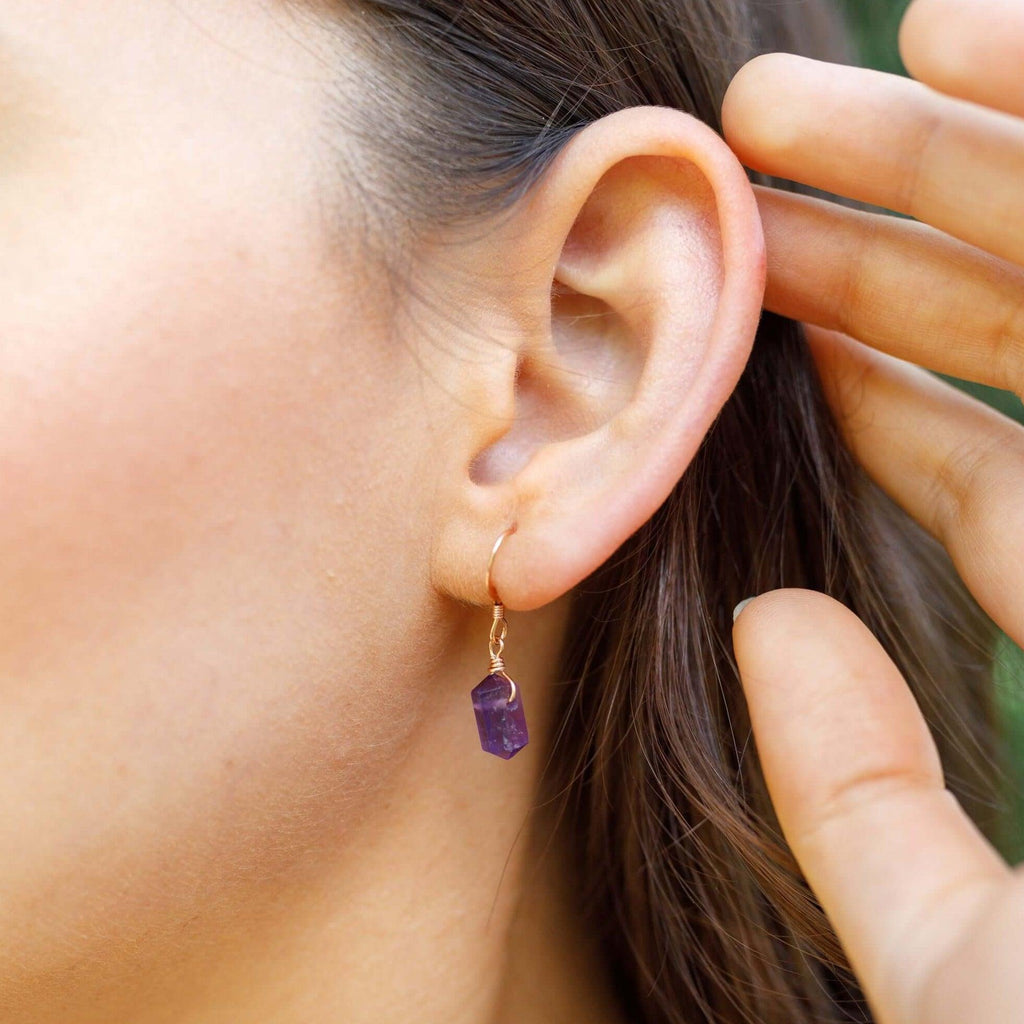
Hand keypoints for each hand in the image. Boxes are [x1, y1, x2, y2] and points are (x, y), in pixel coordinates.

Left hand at [722, 0, 1023, 1021]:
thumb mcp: (978, 968)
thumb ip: (862, 806)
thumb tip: (769, 629)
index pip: (973, 460)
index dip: (869, 358)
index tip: (764, 289)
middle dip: (899, 209)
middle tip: (753, 124)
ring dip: (988, 133)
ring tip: (855, 50)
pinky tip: (966, 30)